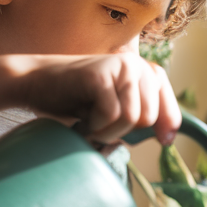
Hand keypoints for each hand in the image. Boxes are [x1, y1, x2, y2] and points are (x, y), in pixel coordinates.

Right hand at [11, 53, 180, 145]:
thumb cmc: (75, 100)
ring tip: (91, 124)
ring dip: (108, 131)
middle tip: (101, 127)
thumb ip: (141, 116)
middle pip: (149, 117)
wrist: (36, 83)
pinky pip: (111, 114)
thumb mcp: (116, 108)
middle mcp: (137, 65)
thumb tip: (169, 139)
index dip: (168, 126)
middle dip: (124, 132)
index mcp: (145, 72)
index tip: (164, 142)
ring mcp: (120, 66)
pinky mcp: (102, 73)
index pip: (170, 107)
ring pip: (132, 118)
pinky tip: (82, 118)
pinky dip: (95, 125)